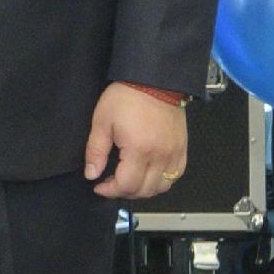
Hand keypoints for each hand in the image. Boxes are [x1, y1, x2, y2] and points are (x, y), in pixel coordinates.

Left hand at [84, 83, 187, 202]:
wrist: (154, 81)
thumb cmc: (127, 98)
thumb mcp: (102, 122)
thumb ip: (96, 151)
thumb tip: (92, 174)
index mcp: (140, 150)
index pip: (127, 185)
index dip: (110, 191)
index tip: (99, 186)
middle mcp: (161, 156)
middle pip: (145, 190)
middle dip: (124, 192)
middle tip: (110, 183)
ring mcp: (174, 153)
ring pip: (162, 187)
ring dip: (144, 189)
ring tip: (128, 179)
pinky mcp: (182, 149)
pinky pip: (176, 175)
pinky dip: (161, 181)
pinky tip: (148, 173)